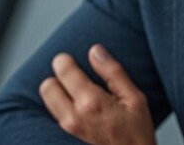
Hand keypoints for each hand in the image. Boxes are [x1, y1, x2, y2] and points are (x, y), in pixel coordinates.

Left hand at [39, 44, 155, 144]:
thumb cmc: (136, 131)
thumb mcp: (134, 97)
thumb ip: (113, 72)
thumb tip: (95, 51)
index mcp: (92, 102)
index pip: (63, 69)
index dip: (66, 60)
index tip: (73, 59)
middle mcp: (75, 115)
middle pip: (47, 85)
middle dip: (59, 76)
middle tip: (75, 76)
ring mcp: (69, 127)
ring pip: (47, 98)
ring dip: (57, 90)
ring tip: (75, 90)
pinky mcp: (67, 133)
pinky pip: (53, 111)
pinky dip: (59, 103)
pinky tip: (76, 104)